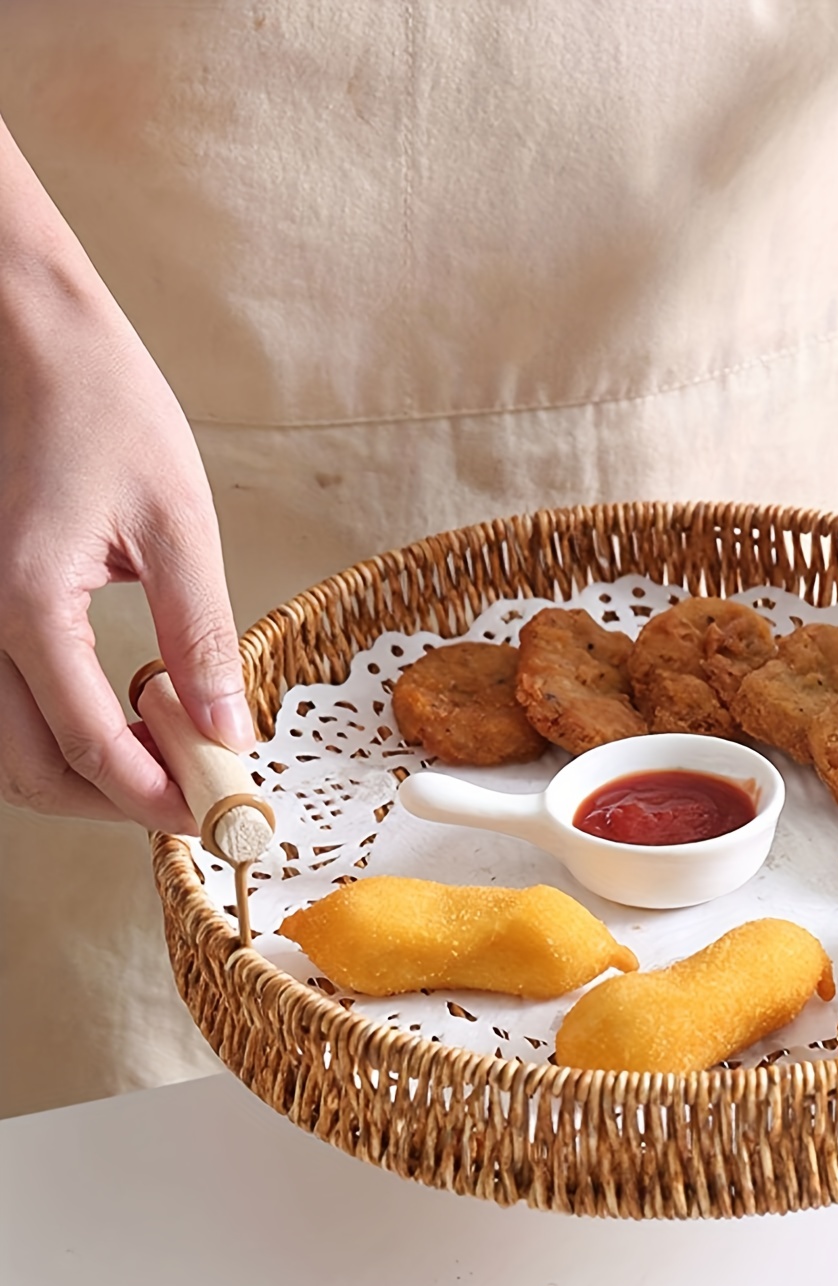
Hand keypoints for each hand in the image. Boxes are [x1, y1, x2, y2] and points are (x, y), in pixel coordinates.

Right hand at [0, 254, 250, 827]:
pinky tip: (120, 705)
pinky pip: (3, 703)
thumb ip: (200, 636)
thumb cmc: (98, 402)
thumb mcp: (176, 520)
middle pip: (31, 771)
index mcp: (26, 603)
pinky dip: (57, 730)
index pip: (90, 748)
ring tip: (167, 749)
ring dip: (82, 774)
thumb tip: (227, 730)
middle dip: (114, 802)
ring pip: (7, 747)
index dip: (157, 797)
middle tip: (195, 791)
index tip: (217, 811)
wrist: (26, 332)